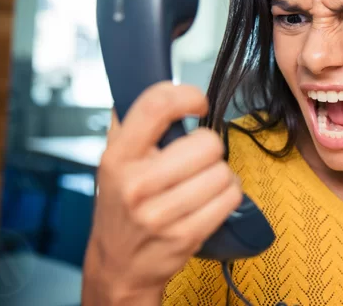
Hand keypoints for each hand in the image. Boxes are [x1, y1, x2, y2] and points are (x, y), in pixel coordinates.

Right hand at [81, 82, 241, 304]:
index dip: (186, 95)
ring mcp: (161, 214)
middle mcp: (137, 185)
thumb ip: (128, 121)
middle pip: (206, 142)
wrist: (119, 264)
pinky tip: (210, 198)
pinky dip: (228, 193)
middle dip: (209, 146)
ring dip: (220, 173)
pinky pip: (230, 197)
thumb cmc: (121, 206)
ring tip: (202, 180)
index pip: (155, 106)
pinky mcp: (185, 236)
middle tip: (197, 156)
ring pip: (223, 171)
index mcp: (118, 158)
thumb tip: (144, 77)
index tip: (197, 102)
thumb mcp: (113, 160)